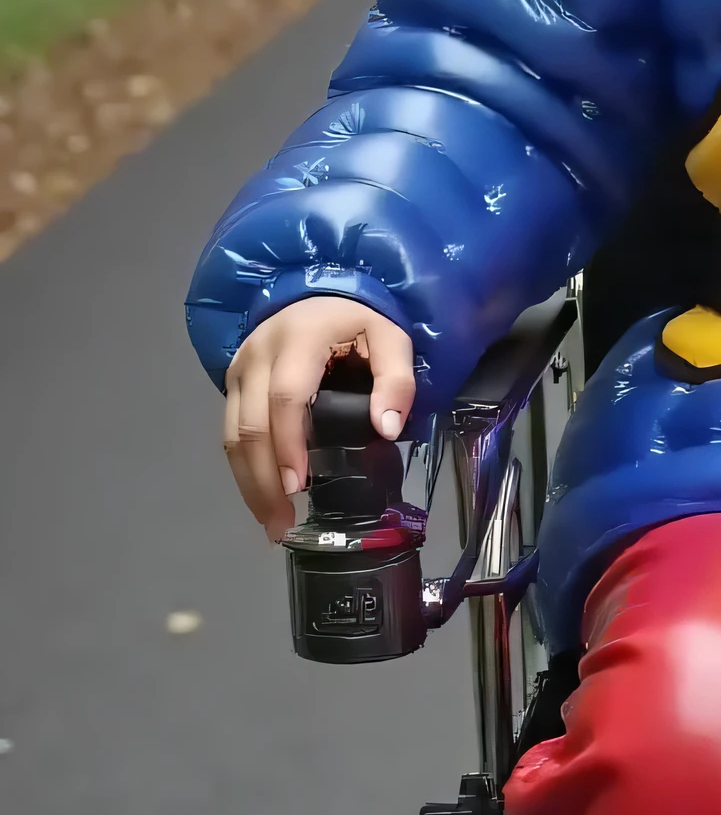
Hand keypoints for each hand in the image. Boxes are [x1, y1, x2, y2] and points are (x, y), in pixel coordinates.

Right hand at [222, 297, 415, 540]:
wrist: (321, 291)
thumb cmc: (360, 319)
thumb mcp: (392, 339)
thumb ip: (396, 379)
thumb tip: (387, 428)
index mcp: (300, 339)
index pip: (286, 397)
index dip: (288, 444)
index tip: (297, 486)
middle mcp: (259, 352)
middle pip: (251, 423)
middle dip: (262, 478)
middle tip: (281, 522)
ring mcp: (240, 366)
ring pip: (232, 432)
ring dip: (248, 481)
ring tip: (270, 521)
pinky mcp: (233, 380)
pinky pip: (231, 429)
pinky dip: (243, 466)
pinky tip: (261, 495)